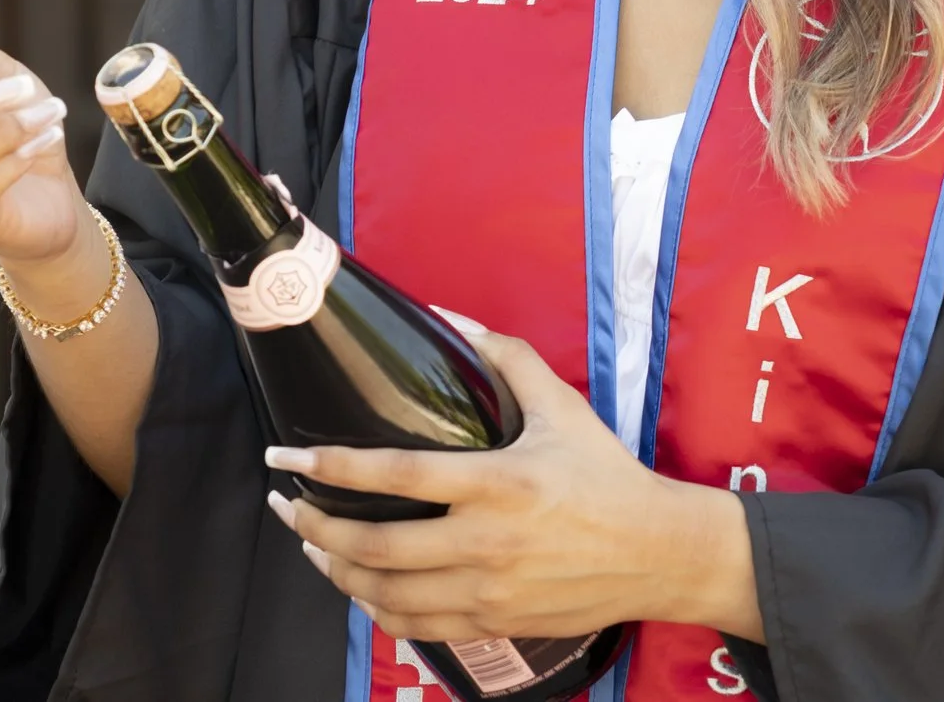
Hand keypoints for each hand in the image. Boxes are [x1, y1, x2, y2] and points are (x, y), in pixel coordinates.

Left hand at [262, 318, 761, 641]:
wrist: (657, 553)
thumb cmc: (606, 475)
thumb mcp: (561, 405)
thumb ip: (504, 356)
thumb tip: (448, 315)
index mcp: (499, 482)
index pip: (396, 473)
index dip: (332, 465)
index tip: (287, 457)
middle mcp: (487, 542)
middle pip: (375, 546)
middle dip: (315, 527)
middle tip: (286, 507)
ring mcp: (489, 591)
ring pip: (386, 595)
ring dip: (337, 571)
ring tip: (312, 546)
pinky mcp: (496, 622)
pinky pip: (417, 628)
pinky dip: (377, 611)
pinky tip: (361, 588)